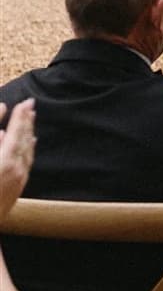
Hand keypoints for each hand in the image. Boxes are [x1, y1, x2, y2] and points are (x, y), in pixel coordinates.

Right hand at [0, 101, 35, 218]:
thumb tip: (1, 126)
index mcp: (5, 162)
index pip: (17, 132)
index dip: (20, 116)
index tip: (24, 102)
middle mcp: (17, 170)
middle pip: (25, 140)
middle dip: (27, 120)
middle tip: (30, 104)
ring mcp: (19, 180)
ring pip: (29, 151)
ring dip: (29, 133)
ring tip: (31, 118)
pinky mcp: (18, 188)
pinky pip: (28, 163)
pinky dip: (30, 149)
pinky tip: (31, 143)